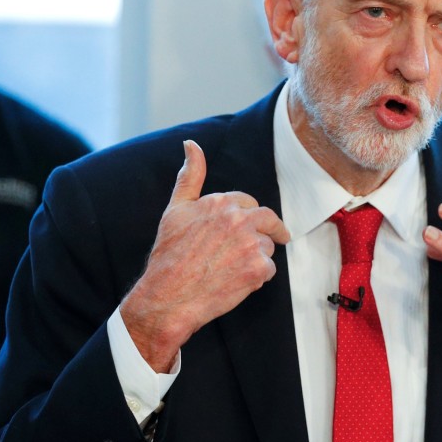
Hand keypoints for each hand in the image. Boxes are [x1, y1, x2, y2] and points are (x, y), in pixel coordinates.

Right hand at [120, 140, 290, 371]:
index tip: (242, 227)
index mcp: (222, 202)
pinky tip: (235, 282)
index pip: (249, 204)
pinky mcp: (258, 269)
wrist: (167, 297)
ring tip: (231, 268)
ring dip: (257, 256)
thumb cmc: (169, 255)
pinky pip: (269, 269)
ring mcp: (251, 244)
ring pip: (268, 246)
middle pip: (269, 220)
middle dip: (270, 230)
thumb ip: (190, 176)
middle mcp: (239, 219)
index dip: (246, 217)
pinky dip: (257, 277)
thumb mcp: (176, 209)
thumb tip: (191, 145)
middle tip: (274, 238)